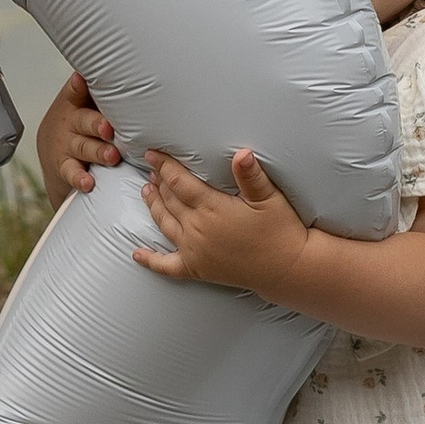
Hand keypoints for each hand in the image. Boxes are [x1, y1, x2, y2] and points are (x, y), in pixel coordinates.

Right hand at [37, 73, 118, 202]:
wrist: (53, 154)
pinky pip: (71, 172)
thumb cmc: (79, 123)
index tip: (82, 79)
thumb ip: (103, 91)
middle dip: (97, 125)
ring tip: (112, 156)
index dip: (78, 86)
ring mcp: (67, 146)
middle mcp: (70, 123)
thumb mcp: (84, 103)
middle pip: (83, 121)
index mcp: (76, 103)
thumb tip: (134, 68)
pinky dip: (79, 178)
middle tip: (109, 129)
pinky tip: (88, 182)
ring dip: (98, 151)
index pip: (75, 91)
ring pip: (82, 147)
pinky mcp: (65, 167)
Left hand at [133, 148, 312, 301]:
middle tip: (151, 169)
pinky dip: (149, 260)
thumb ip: (251, 175)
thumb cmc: (281, 230)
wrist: (287, 269)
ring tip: (145, 191)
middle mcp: (198, 230)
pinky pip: (166, 267)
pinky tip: (137, 254)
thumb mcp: (269, 198)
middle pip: (169, 200)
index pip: (179, 182)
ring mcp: (195, 251)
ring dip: (153, 207)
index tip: (152, 154)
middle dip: (158, 182)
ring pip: (164, 225)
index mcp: (212, 208)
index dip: (164, 167)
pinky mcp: (197, 270)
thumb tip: (242, 153)